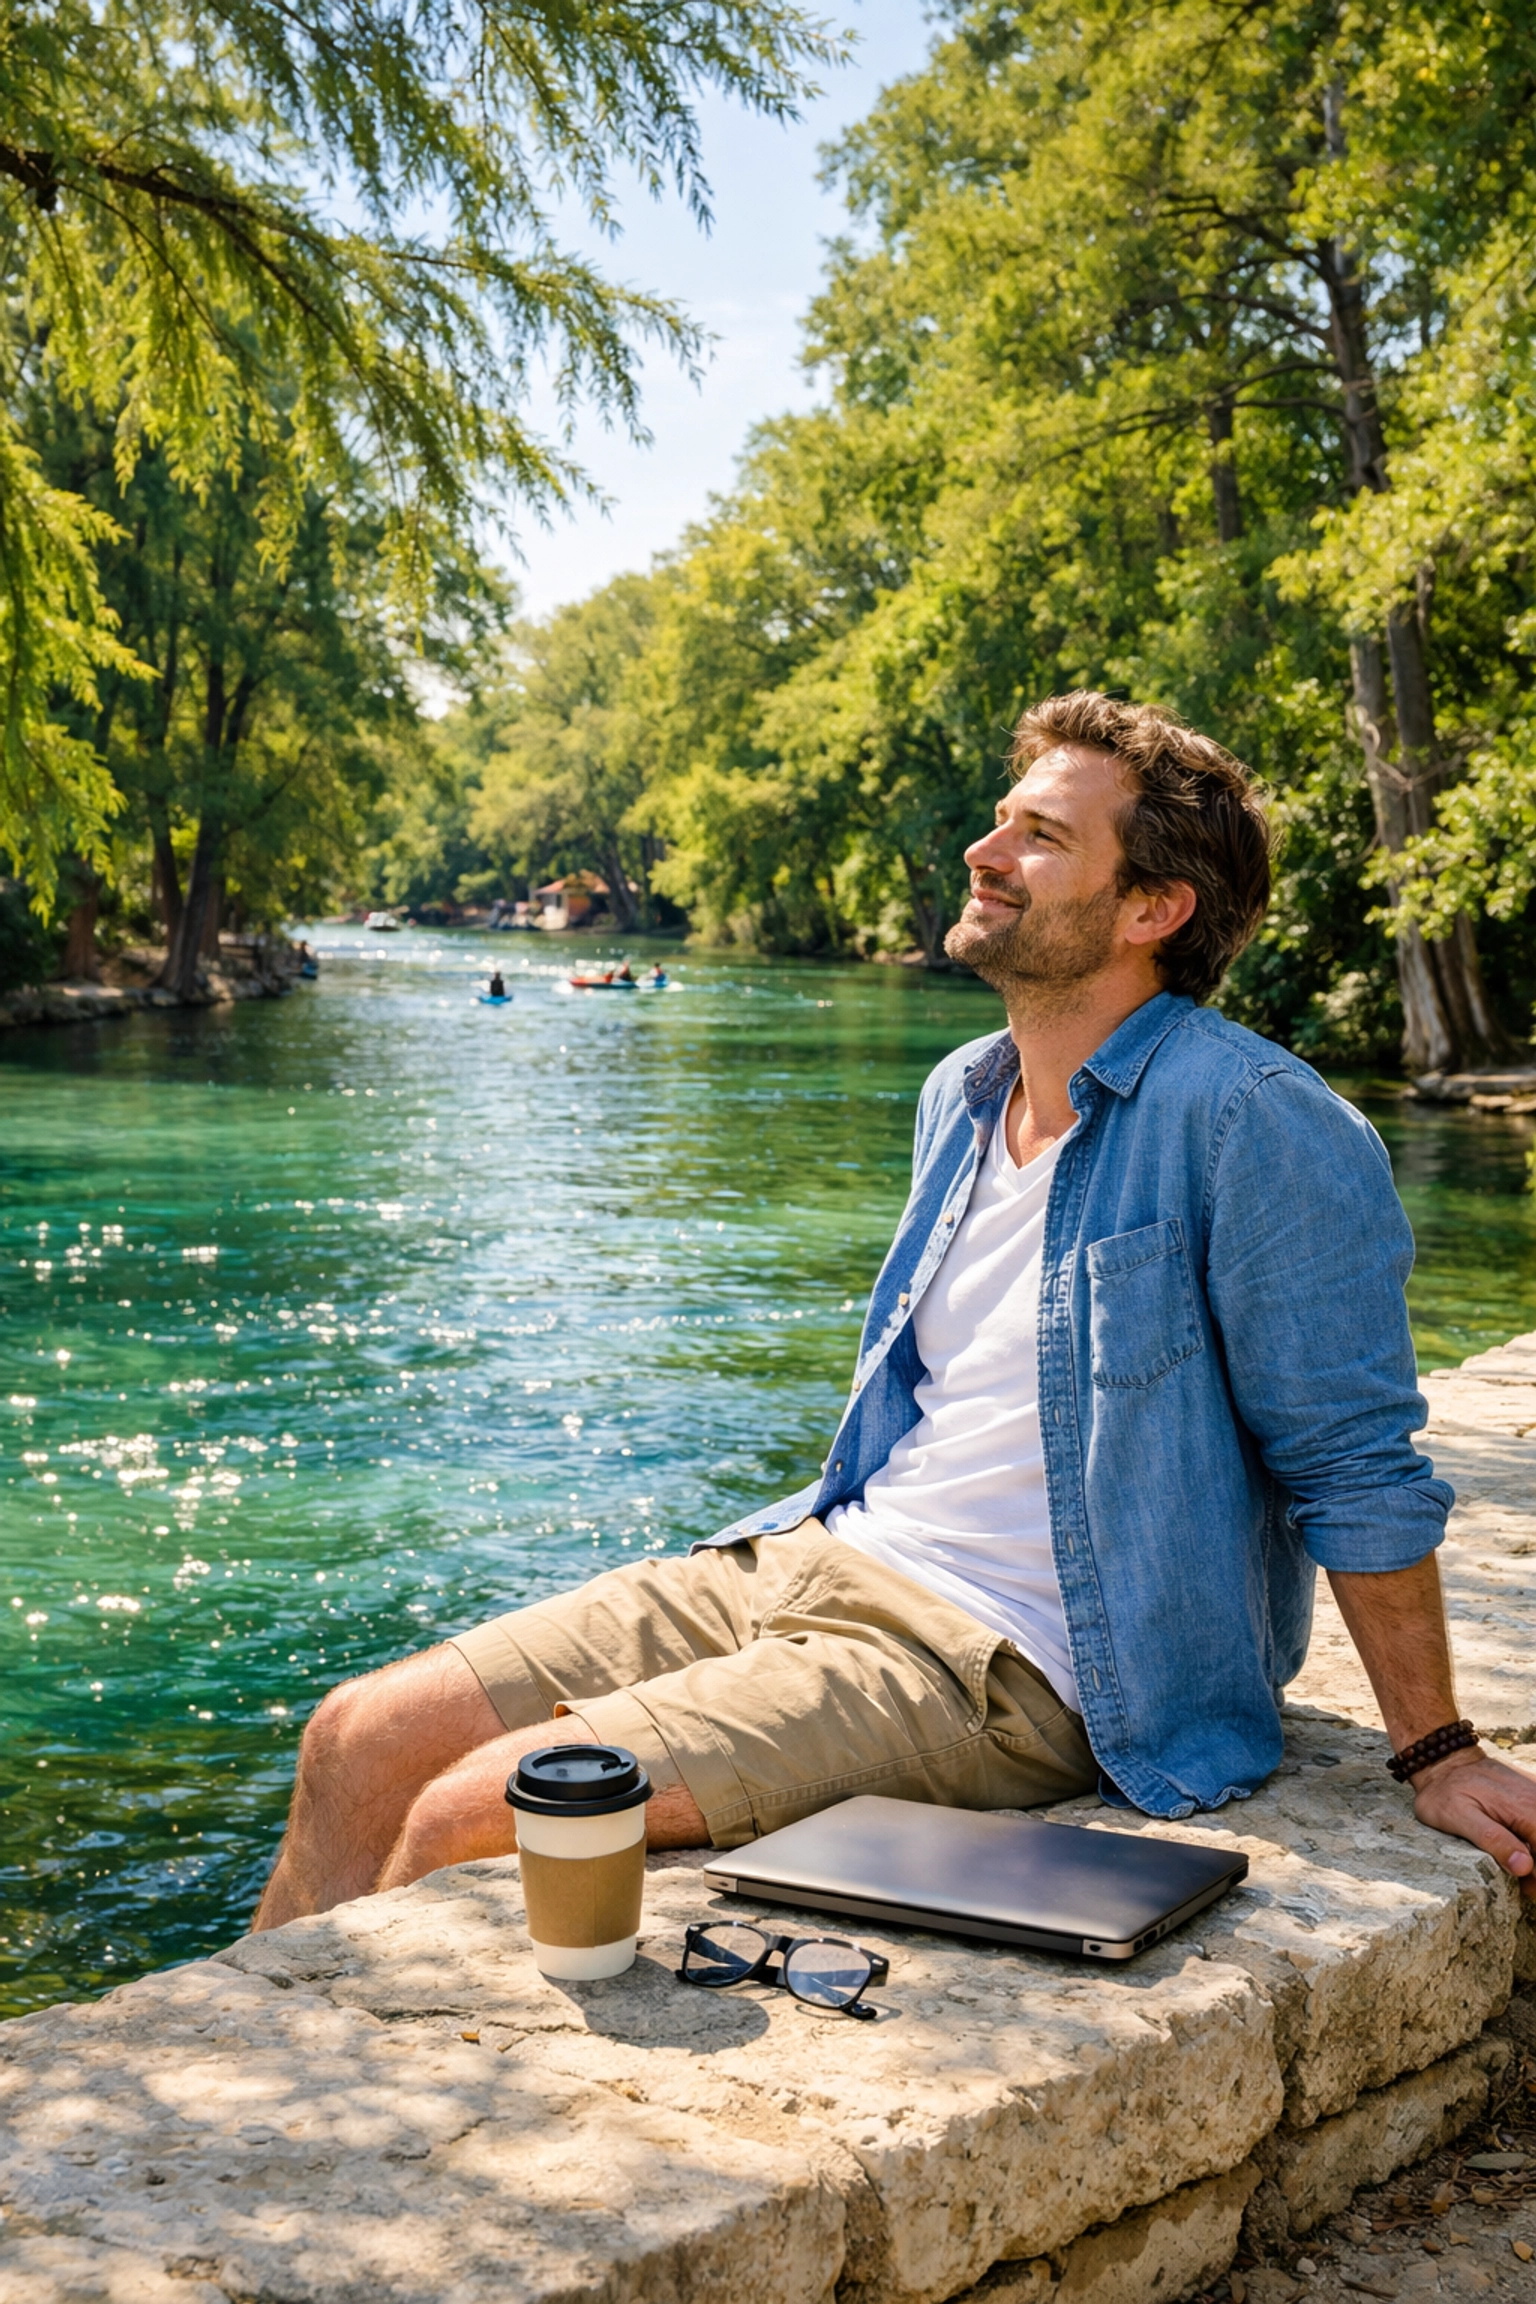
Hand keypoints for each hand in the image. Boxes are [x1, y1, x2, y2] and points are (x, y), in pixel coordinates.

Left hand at [1411, 1747, 1535, 1896]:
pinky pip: (1535, 1823)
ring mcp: (1535, 1796)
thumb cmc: (1445, 1791)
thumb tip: (1524, 1866)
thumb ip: (1493, 1840)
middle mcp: (1535, 1799)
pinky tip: (1518, 1852)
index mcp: (1524, 1808)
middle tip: (1523, 1885)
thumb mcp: (1458, 1816)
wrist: (1443, 1762)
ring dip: (1535, 1857)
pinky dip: (1531, 1842)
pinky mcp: (1531, 1796)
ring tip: (1519, 1871)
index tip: (1527, 1887)